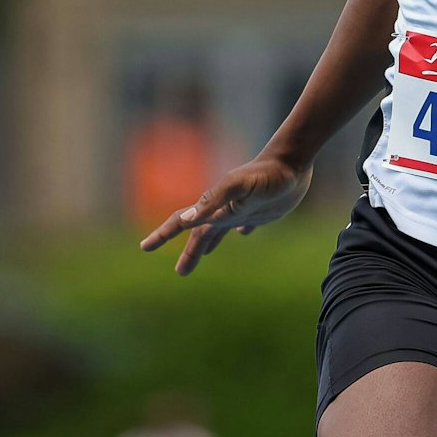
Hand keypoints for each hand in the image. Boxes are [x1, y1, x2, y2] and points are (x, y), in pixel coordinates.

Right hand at [139, 156, 312, 275]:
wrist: (292, 163)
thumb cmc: (266, 175)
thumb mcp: (239, 188)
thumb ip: (213, 202)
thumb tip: (186, 219)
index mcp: (213, 205)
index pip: (182, 222)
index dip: (163, 234)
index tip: (144, 247)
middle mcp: (223, 209)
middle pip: (200, 234)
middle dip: (189, 253)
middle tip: (180, 272)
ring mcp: (240, 210)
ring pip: (218, 231)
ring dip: (207, 245)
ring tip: (201, 258)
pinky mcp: (259, 211)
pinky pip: (244, 224)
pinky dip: (239, 230)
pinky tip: (241, 233)